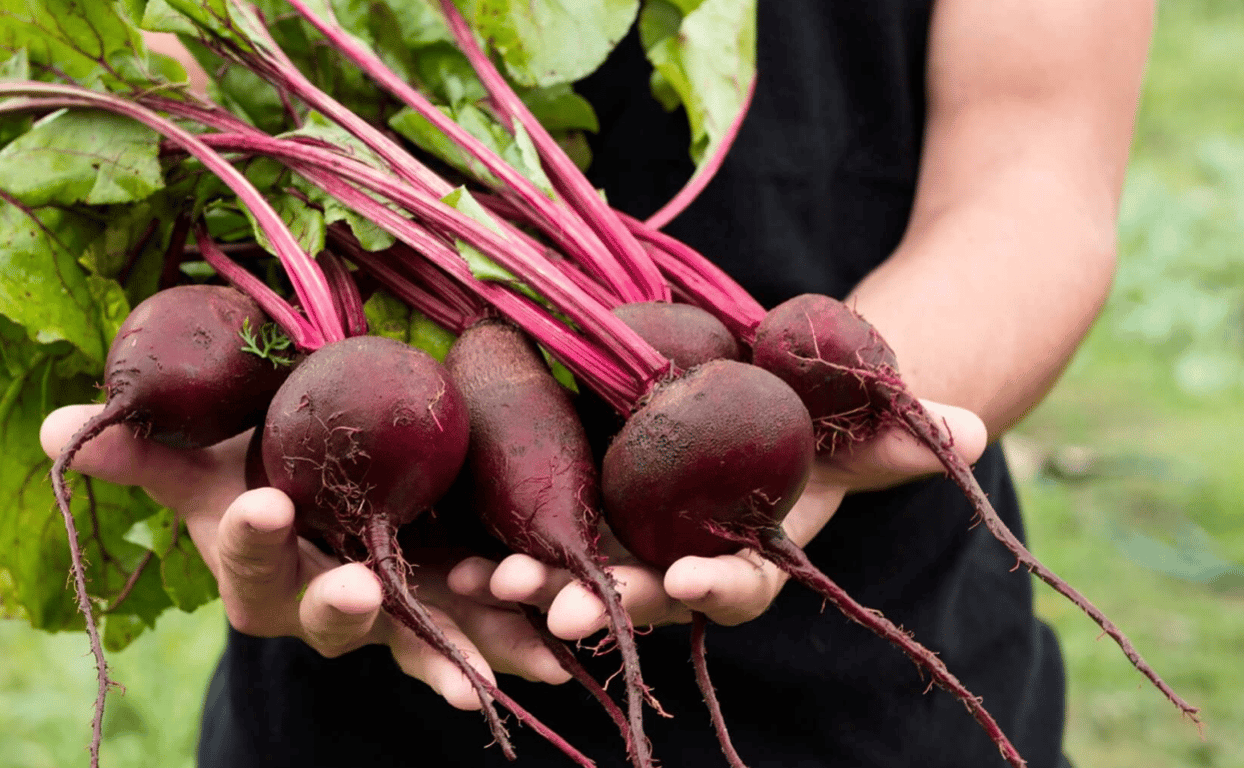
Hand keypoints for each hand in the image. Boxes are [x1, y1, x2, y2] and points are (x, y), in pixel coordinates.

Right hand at [40, 405, 570, 708]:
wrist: (325, 502)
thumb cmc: (260, 473)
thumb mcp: (208, 460)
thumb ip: (151, 449)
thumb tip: (63, 429)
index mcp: (258, 567)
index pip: (245, 556)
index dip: (250, 537)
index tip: (262, 506)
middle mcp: (320, 605)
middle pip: (328, 614)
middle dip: (341, 606)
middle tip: (358, 591)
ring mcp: (389, 616)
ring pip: (415, 639)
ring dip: (450, 649)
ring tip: (487, 672)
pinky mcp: (448, 612)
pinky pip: (482, 636)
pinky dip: (514, 646)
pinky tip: (557, 656)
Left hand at [453, 399, 987, 640]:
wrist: (759, 395)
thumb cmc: (809, 415)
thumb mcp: (849, 418)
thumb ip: (898, 433)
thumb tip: (978, 433)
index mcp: (748, 552)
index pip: (737, 584)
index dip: (716, 587)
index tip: (688, 582)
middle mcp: (682, 561)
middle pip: (642, 594)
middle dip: (605, 604)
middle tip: (558, 608)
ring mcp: (628, 542)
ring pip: (578, 577)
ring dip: (533, 588)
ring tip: (488, 586)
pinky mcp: (580, 510)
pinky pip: (534, 536)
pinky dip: (496, 549)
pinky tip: (453, 555)